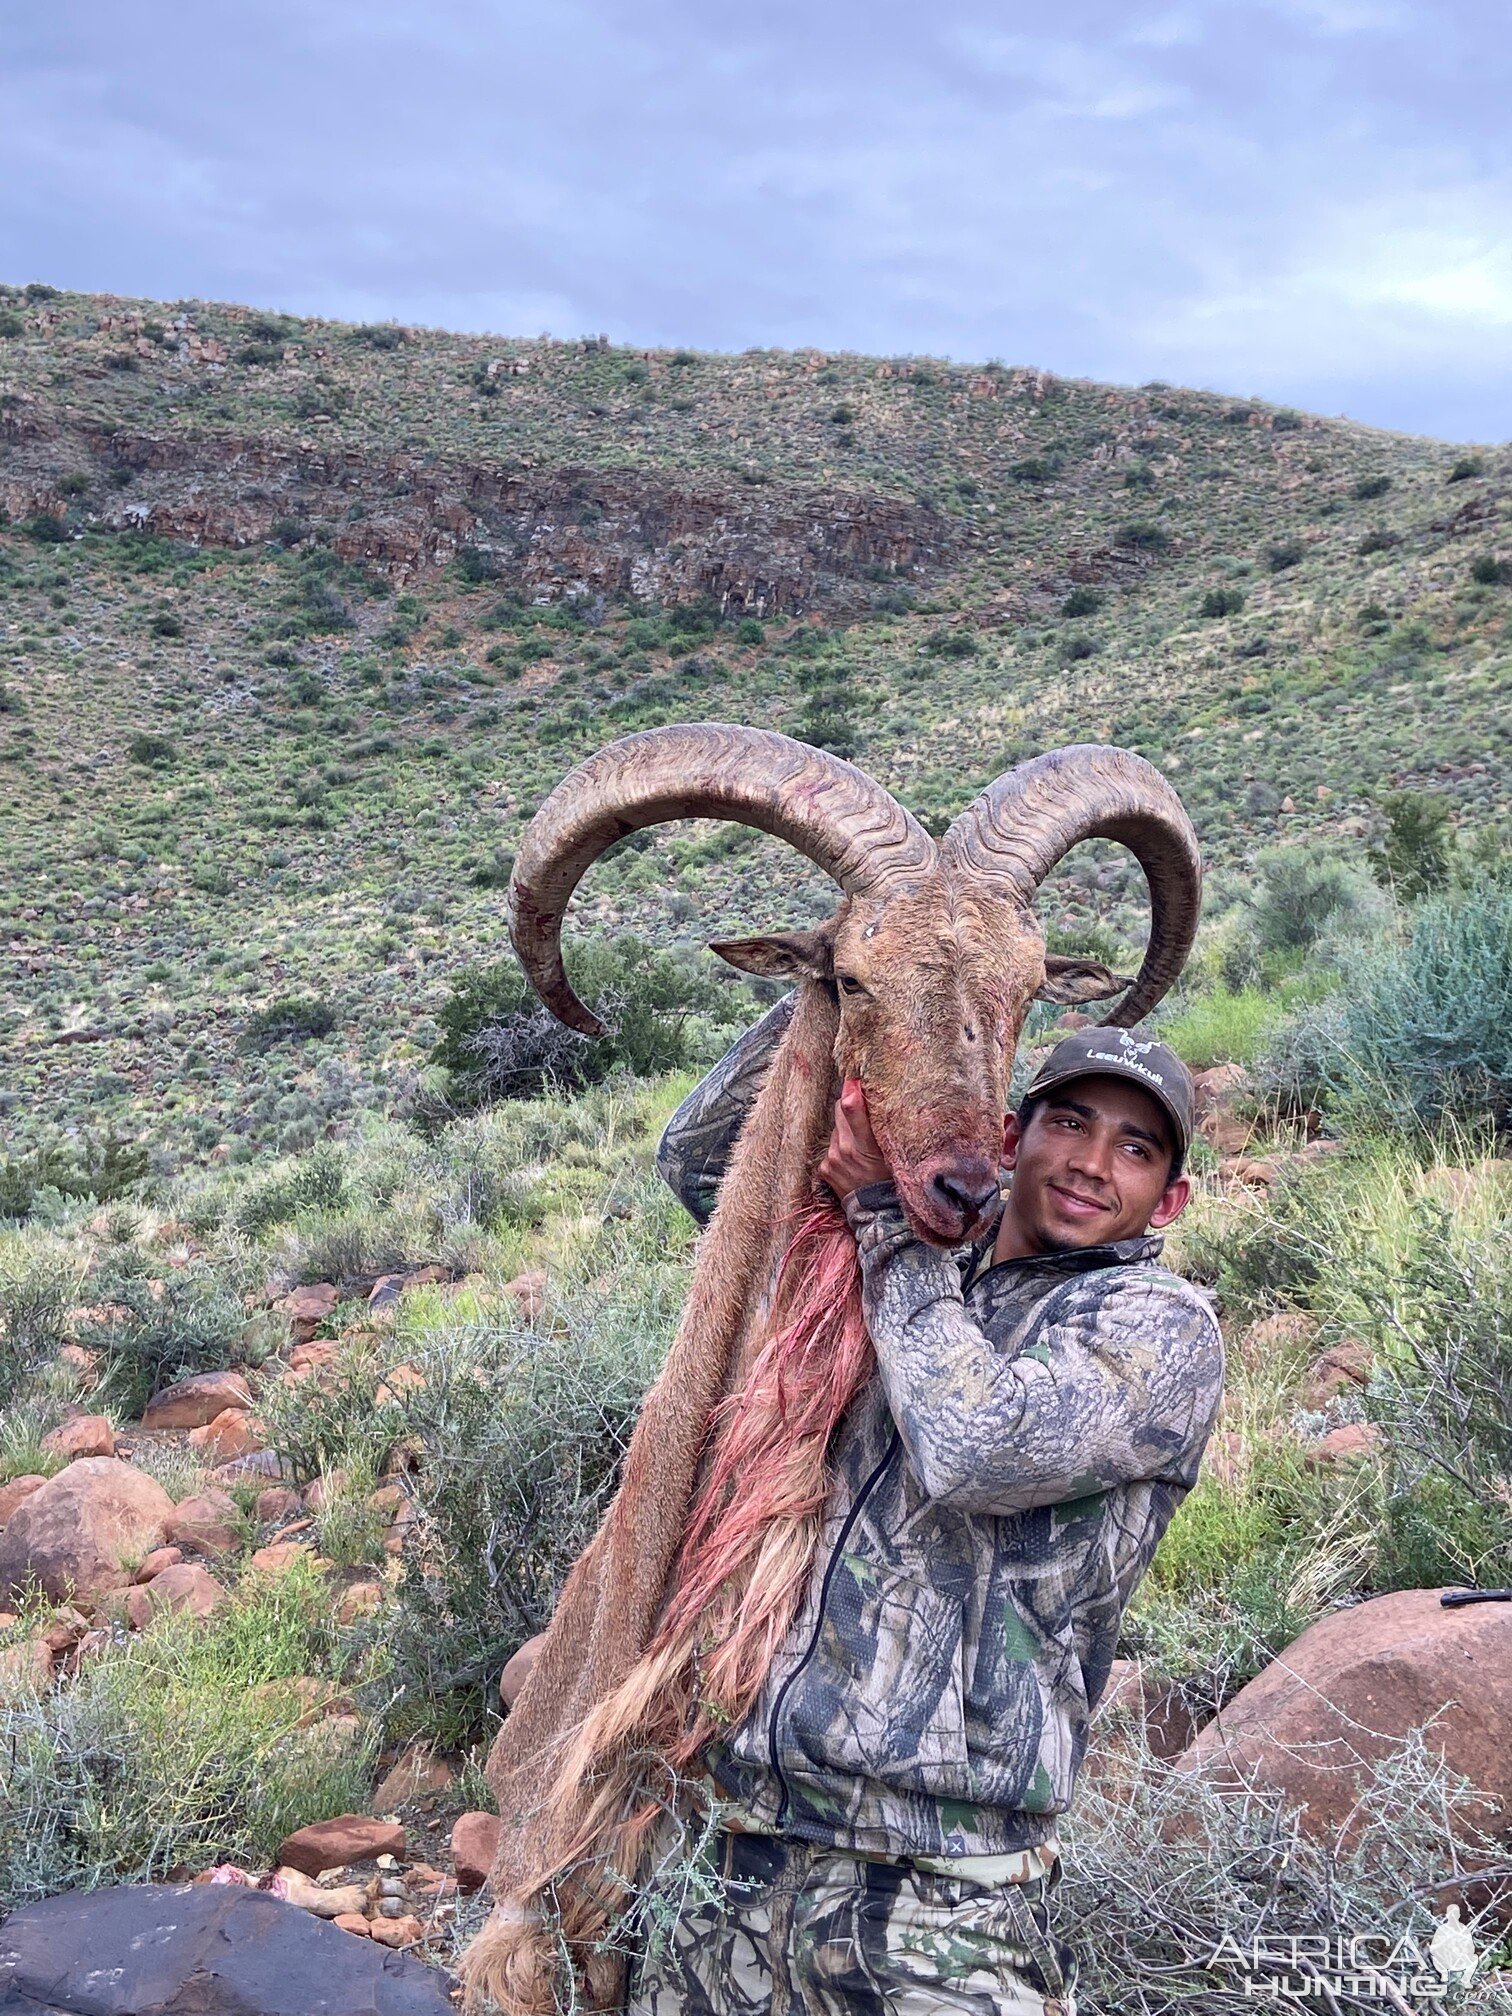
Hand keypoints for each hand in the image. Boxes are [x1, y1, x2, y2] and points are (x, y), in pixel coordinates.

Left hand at [816, 1078, 892, 1201]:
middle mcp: (845, 1151)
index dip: (852, 1091)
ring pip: (836, 1129)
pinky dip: (839, 1148)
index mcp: (867, 1146)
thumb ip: (886, 1127)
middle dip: (850, 1106)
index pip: (852, 1111)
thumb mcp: (897, 1153)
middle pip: (840, 1111)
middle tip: (862, 1109)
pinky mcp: (824, 1169)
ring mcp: (832, 1160)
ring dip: (846, 1131)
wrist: (879, 1214)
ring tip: (861, 1145)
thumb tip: (877, 1099)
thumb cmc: (894, 1180)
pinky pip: (830, 1148)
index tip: (854, 1080)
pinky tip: (852, 1161)